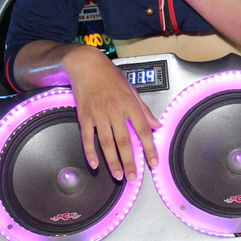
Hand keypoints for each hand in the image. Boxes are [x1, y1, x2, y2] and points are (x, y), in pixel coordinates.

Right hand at [63, 46, 160, 180]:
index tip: (153, 162)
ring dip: (112, 161)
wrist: (86, 64)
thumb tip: (157, 125)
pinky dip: (90, 151)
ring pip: (106, 142)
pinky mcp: (84, 115)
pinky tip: (94, 163)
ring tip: (118, 175)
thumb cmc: (110, 75)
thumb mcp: (132, 88)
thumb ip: (144, 109)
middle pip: (124, 141)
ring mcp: (98, 114)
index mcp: (129, 103)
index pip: (143, 130)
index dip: (149, 148)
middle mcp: (115, 110)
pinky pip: (87, 137)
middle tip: (133, 177)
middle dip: (130, 161)